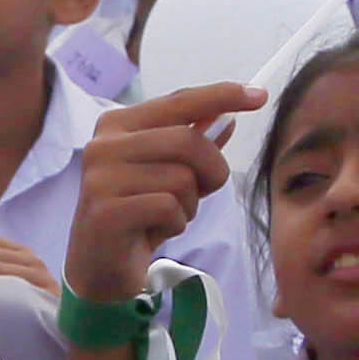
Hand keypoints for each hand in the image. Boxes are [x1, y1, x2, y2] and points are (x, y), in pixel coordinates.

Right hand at [66, 86, 255, 304]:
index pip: (179, 101)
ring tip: (167, 216)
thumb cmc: (137, 213)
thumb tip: (227, 117)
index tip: (259, 95)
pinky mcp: (106, 212)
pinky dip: (175, 224)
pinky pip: (168, 208)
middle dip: (211, 170)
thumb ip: (193, 143)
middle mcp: (104, 144)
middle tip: (204, 191)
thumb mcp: (168, 173)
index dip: (221, 95)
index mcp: (118, 125)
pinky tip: (154, 232)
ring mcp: (101, 178)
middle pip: (187, 141)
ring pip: (181, 178)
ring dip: (189, 204)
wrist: (99, 264)